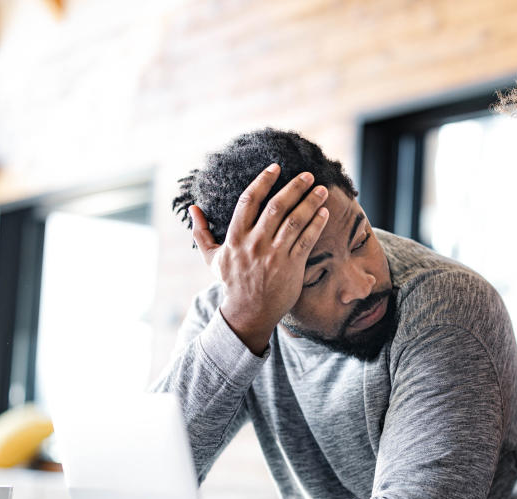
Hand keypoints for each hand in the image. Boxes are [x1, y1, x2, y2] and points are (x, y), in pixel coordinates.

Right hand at [189, 164, 330, 354]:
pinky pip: (306, 240)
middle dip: (294, 187)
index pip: (248, 200)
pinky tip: (324, 212)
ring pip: (295, 220)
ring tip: (321, 189)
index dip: (263, 181)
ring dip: (310, 202)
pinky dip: (316, 224)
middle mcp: (255, 243)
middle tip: (307, 175)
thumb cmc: (232, 282)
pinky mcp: (291, 266)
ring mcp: (274, 254)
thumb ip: (201, 232)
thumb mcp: (211, 258)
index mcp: (235, 237)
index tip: (275, 167)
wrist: (248, 312)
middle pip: (276, 206)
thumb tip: (192, 208)